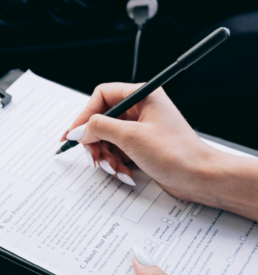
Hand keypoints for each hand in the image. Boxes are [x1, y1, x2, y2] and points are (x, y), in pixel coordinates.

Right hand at [61, 83, 218, 201]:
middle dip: (96, 141)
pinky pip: (117, 150)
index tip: (74, 133)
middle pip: (101, 120)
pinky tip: (125, 173)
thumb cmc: (177, 153)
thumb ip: (98, 128)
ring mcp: (141, 128)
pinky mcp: (142, 146)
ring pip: (107, 138)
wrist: (201, 178)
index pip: (101, 96)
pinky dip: (116, 163)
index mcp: (142, 96)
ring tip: (113, 168)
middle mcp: (141, 109)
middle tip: (94, 156)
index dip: (85, 115)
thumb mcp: (130, 137)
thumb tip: (78, 130)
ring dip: (106, 156)